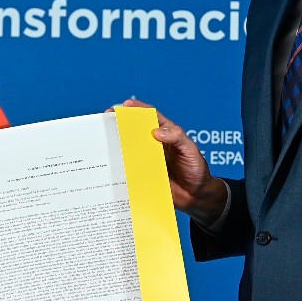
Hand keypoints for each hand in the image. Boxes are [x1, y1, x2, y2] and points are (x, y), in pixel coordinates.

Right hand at [119, 99, 225, 225]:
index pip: (151, 116)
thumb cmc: (196, 169)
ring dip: (118, 143)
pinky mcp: (145, 173)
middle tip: (107, 119)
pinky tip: (112, 164)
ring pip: (131, 148)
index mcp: (167, 134)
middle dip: (121, 123)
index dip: (138, 109)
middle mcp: (155, 144)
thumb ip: (177, 138)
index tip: (125, 105)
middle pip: (136, 130)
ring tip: (105, 139)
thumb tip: (157, 131)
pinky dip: (122, 165)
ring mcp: (149, 159)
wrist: (196, 196)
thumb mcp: (190, 150)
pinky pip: (131, 167)